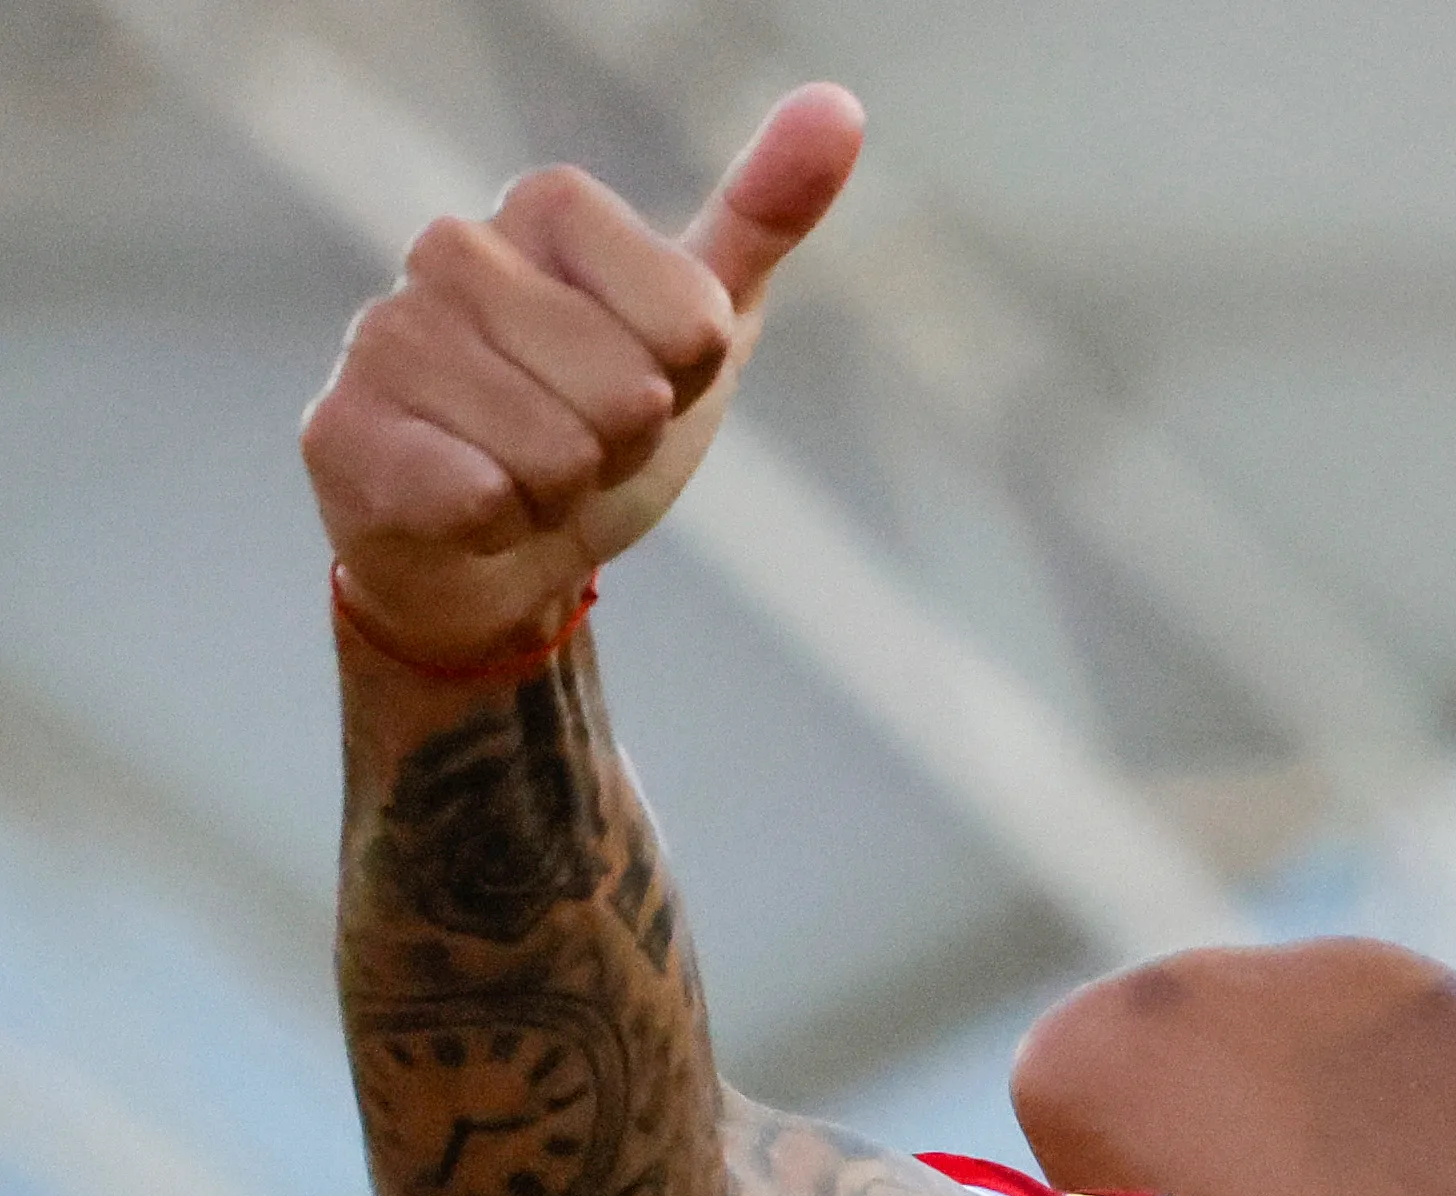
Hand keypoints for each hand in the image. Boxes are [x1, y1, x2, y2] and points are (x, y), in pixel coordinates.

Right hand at [302, 84, 863, 664]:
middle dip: (623, 446)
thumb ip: (764, 218)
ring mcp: (385, 333)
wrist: (504, 553)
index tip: (643, 382)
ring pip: (556, 452)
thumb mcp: (705, 327)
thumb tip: (839, 106)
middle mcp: (453, 248)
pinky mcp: (341, 428)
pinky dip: (496, 526)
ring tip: (520, 473)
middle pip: (630, 390)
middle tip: (577, 441)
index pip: (693, 320)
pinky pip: (477, 497)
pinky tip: (465, 506)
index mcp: (548, 206)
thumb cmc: (601, 428)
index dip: (686, 380)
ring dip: (560, 492)